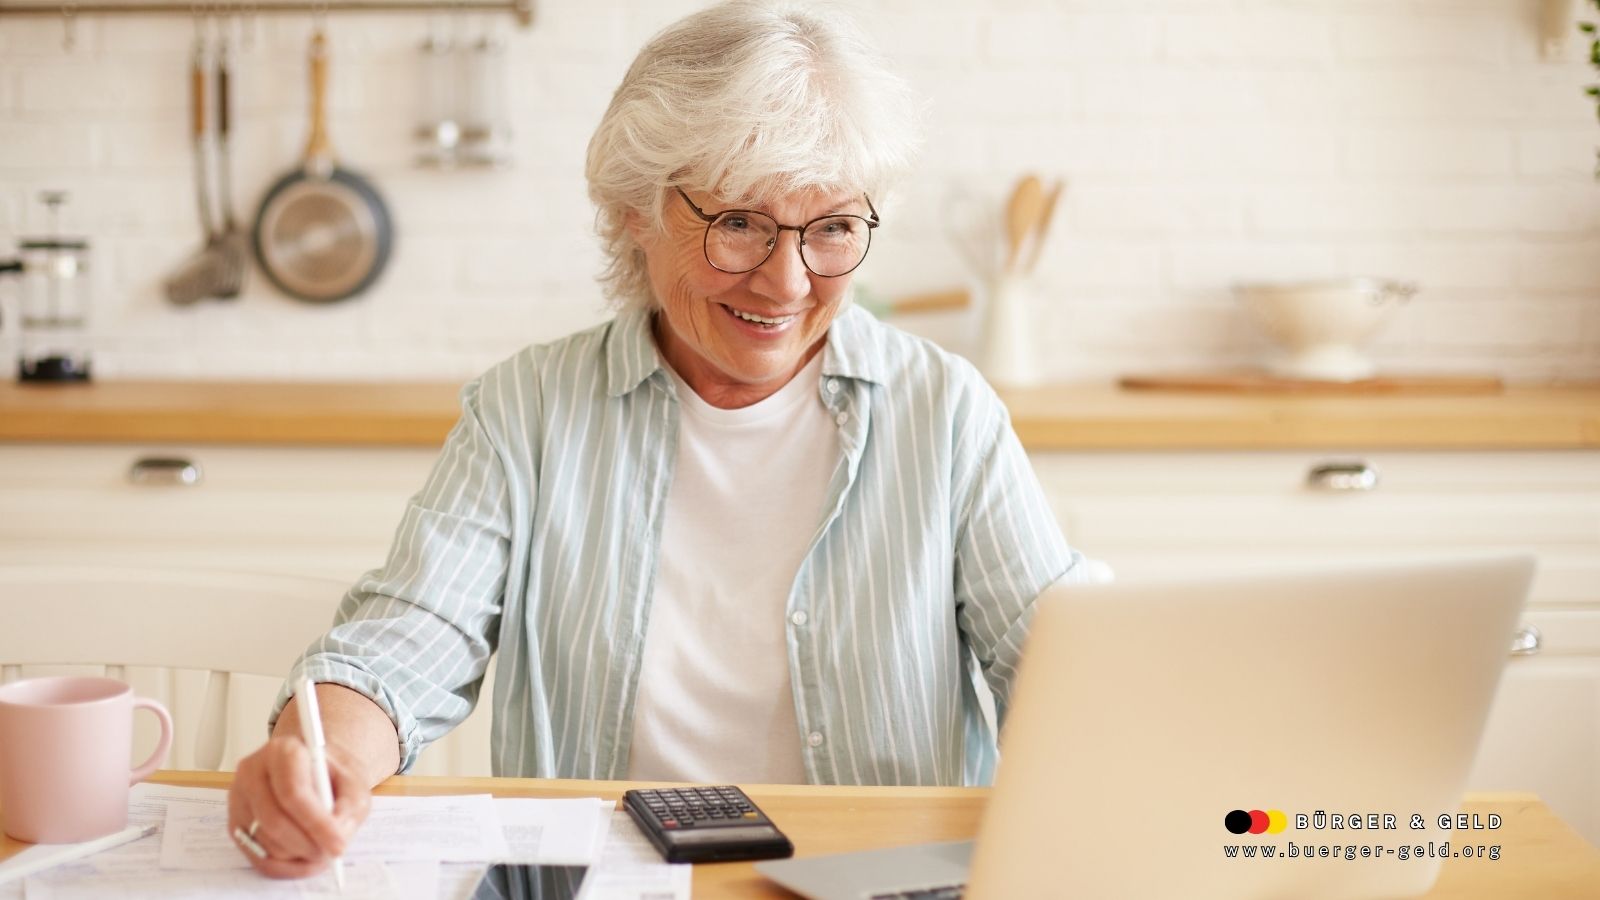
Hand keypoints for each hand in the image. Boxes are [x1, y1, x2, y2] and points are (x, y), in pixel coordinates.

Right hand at [228, 734, 371, 877]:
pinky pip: (257, 857)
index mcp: (282, 752)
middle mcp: (252, 773)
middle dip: (307, 845)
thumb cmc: (332, 777)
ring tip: (320, 849)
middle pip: (275, 821)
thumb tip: (336, 836)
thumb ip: (349, 807)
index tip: (338, 845)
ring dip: (297, 856)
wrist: (314, 772)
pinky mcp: (235, 825)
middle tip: (330, 854)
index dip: (316, 823)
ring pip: (265, 842)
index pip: (293, 792)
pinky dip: (285, 866)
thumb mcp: (353, 784)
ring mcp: (239, 800)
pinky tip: (304, 858)